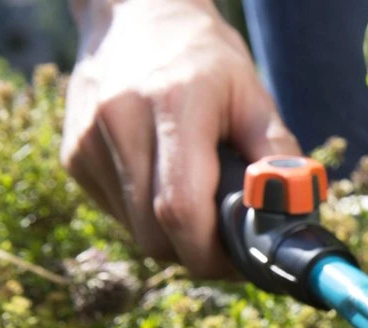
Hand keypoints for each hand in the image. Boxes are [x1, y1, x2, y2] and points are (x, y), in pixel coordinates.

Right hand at [62, 0, 300, 277]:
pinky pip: (117, 215)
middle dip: (196, 254)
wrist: (136, 18)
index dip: (213, 255)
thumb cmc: (207, 62)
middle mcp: (120, 122)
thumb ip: (278, 155)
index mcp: (173, 105)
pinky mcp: (73, 155)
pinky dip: (147, 218)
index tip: (242, 262)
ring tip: (201, 207)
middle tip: (228, 244)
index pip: (182, 210)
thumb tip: (294, 211)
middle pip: (155, 235)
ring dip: (173, 238)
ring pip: (135, 233)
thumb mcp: (255, 97)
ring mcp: (89, 141)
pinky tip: (165, 184)